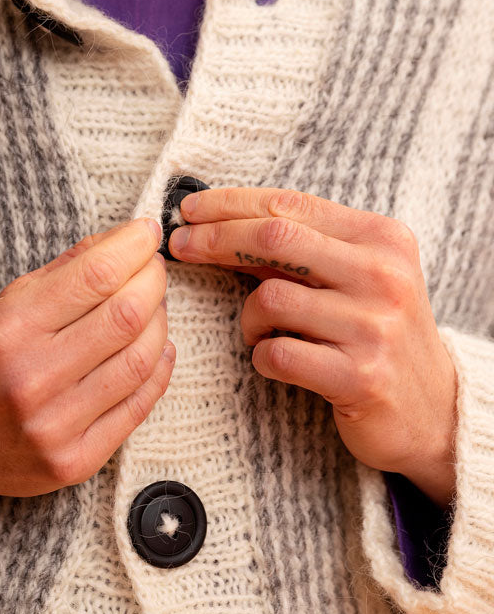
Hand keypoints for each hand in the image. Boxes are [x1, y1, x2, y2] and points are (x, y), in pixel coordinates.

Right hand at [0, 218, 172, 520]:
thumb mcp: (5, 304)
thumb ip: (65, 270)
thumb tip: (124, 239)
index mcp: (8, 329)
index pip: (94, 276)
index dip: (133, 247)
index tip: (146, 231)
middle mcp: (31, 379)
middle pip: (126, 315)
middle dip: (152, 279)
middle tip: (152, 266)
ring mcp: (56, 426)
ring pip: (140, 359)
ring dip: (159, 321)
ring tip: (152, 304)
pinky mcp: (76, 461)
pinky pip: (139, 405)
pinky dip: (159, 368)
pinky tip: (157, 346)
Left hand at [167, 187, 457, 507]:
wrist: (432, 409)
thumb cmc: (375, 331)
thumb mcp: (350, 275)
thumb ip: (296, 249)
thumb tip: (215, 221)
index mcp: (380, 237)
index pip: (289, 204)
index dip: (229, 203)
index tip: (189, 210)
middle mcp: (382, 274)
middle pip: (273, 238)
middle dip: (214, 239)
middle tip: (180, 246)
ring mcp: (373, 325)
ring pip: (270, 298)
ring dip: (247, 317)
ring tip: (258, 330)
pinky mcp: (360, 376)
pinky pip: (277, 353)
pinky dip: (261, 355)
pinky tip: (273, 358)